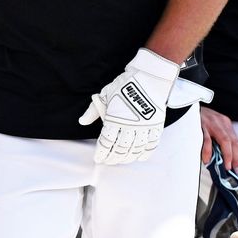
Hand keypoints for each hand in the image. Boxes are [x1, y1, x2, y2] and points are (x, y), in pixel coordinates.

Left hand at [78, 48, 179, 164]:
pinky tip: (139, 157)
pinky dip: (145, 153)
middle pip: (120, 149)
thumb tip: (82, 121)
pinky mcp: (155, 126)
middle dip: (113, 158)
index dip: (102, 153)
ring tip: (121, 160)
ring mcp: (144, 128)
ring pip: (135, 150)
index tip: (98, 158)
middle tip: (108, 160)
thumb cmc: (126, 85)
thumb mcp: (105, 95)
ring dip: (127, 158)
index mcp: (115, 118)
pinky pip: (151, 145)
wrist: (148, 77)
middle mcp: (130, 126)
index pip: (106, 143)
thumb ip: (93, 110)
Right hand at [200, 106, 237, 171]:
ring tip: (224, 166)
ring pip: (224, 140)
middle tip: (231, 169)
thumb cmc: (199, 118)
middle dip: (234, 157)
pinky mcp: (201, 124)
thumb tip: (220, 158)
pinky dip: (208, 151)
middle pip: (232, 141)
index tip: (236, 168)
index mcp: (224, 122)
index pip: (235, 141)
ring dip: (226, 155)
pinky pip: (207, 140)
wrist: (185, 105)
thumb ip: (217, 138)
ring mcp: (211, 123)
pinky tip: (207, 159)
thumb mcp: (212, 125)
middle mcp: (220, 122)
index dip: (237, 156)